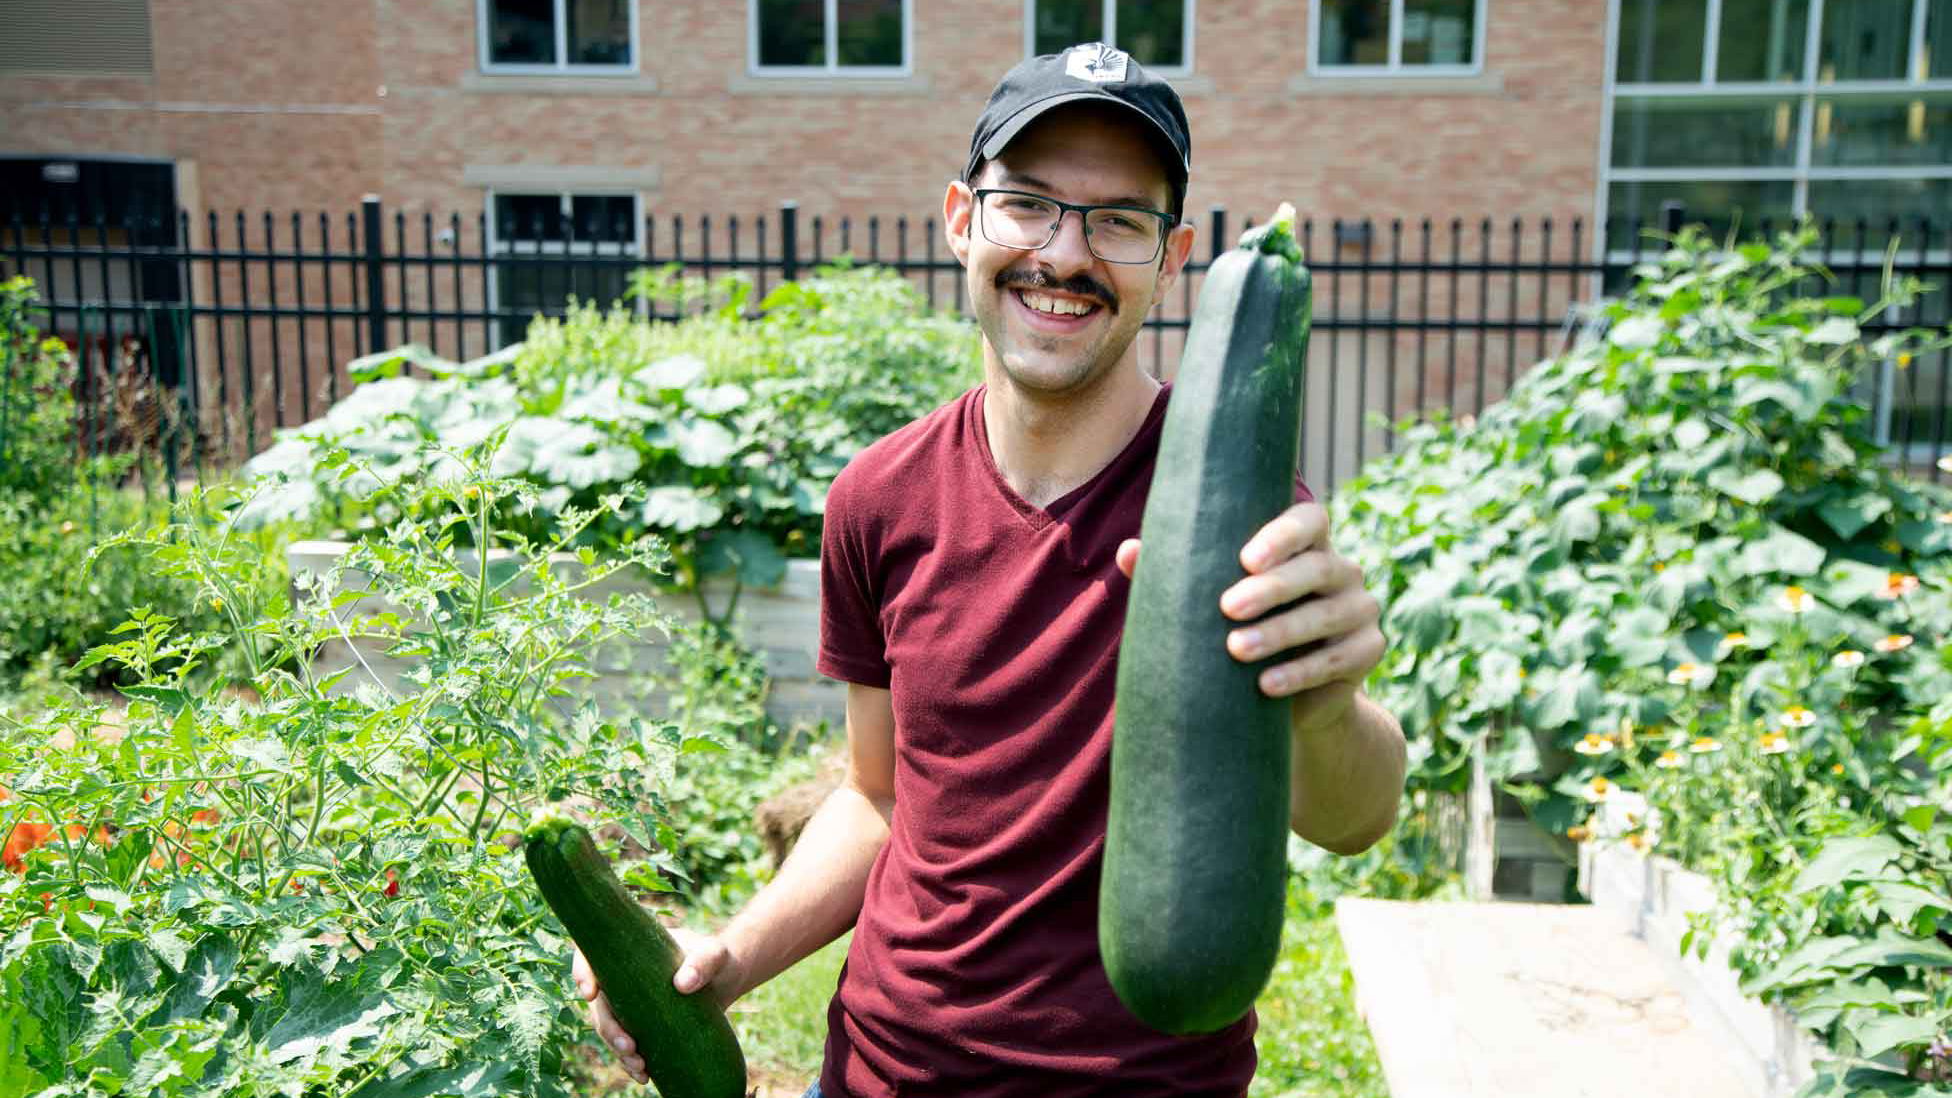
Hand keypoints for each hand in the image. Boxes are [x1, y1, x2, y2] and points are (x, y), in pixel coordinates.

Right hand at [573, 928, 740, 1085]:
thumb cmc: (717, 959)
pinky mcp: (641, 1025)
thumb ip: (703, 961)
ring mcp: (629, 1004)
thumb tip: (682, 984)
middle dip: (608, 1028)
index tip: (590, 994)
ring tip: (640, 1067)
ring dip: (617, 1050)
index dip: (582, 972)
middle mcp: (623, 978)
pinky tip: (644, 1075)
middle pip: (599, 1003)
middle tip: (629, 1047)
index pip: (592, 954)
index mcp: (630, 951)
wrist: (726, 981)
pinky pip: (625, 1045)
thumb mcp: (715, 955)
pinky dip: (630, 1062)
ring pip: (609, 1029)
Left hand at [1115, 502, 1382, 731]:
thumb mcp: (1209, 602)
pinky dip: (1299, 673)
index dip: (1282, 535)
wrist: (1289, 696)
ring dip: (1280, 633)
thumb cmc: (1238, 629)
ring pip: (1326, 616)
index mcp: (1308, 543)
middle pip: (1317, 568)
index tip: (1244, 558)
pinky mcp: (1369, 649)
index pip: (1309, 520)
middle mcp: (1342, 569)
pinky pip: (1338, 660)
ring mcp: (1361, 609)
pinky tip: (1266, 685)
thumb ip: (1178, 573)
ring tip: (1237, 649)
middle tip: (1227, 607)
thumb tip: (1128, 551)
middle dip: (1271, 589)